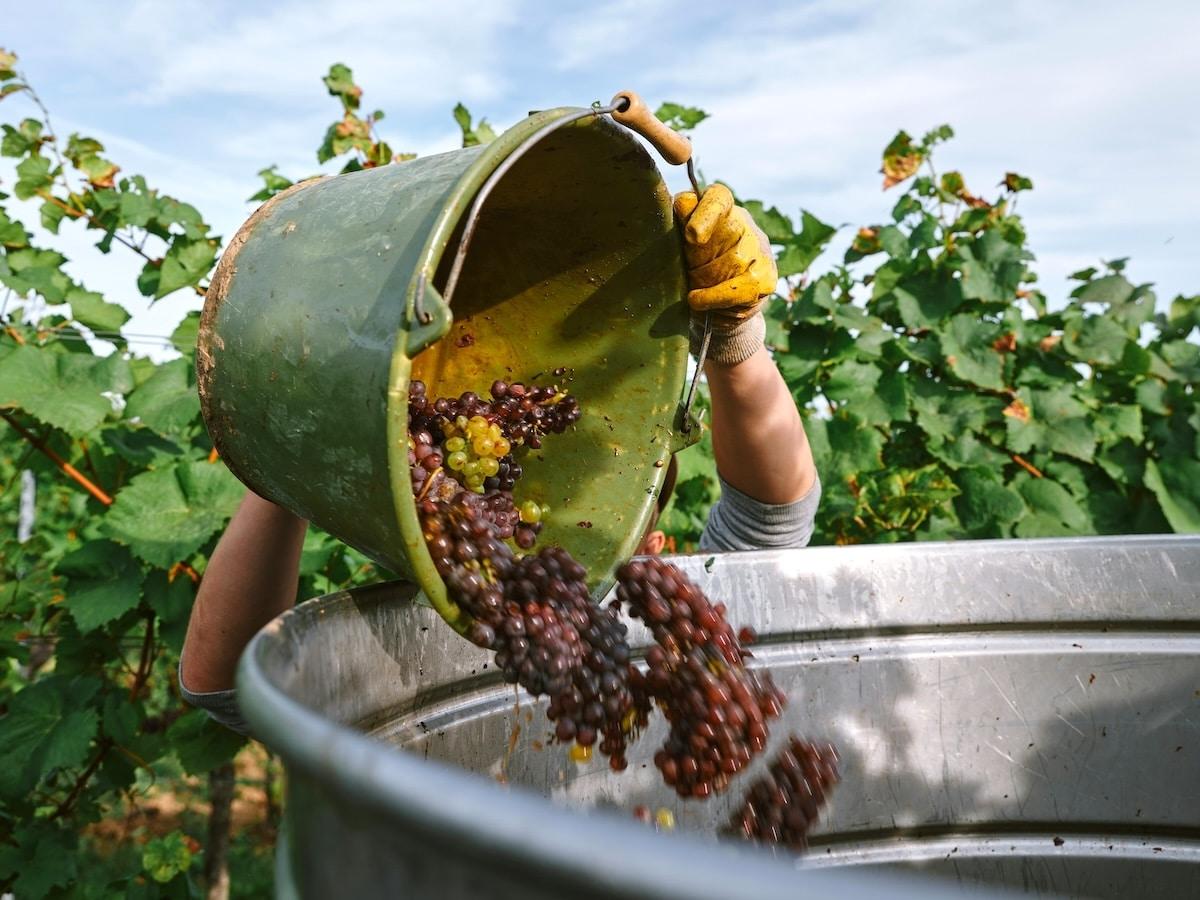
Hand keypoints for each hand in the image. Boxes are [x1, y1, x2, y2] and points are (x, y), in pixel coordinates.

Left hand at [673, 184, 777, 363]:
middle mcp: (744, 225)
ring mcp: (759, 251)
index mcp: (719, 211)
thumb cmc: (691, 270)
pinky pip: (740, 288)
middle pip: (723, 234)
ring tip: (691, 287)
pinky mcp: (767, 278)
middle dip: (697, 257)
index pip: (719, 199)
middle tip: (685, 271)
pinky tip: (697, 300)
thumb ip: (681, 224)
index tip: (692, 235)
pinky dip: (714, 296)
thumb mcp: (681, 246)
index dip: (707, 213)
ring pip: (732, 261)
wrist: (714, 309)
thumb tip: (683, 204)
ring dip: (704, 278)